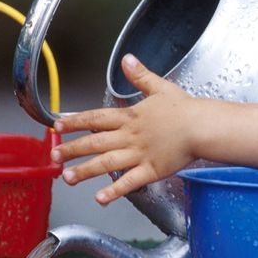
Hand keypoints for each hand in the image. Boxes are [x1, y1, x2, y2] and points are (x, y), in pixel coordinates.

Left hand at [50, 54, 196, 205]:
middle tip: (54, 155)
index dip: (76, 121)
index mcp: (131, 117)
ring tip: (68, 177)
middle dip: (72, 149)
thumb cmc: (185, 109)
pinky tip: (100, 198)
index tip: (58, 125)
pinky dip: (114, 190)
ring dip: (86, 170)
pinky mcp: (151, 171)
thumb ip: (141, 76)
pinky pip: (129, 182)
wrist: (203, 126)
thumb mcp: (161, 87)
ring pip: (107, 163)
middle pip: (96, 142)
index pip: (97, 118)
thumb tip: (127, 60)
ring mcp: (139, 154)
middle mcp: (130, 136)